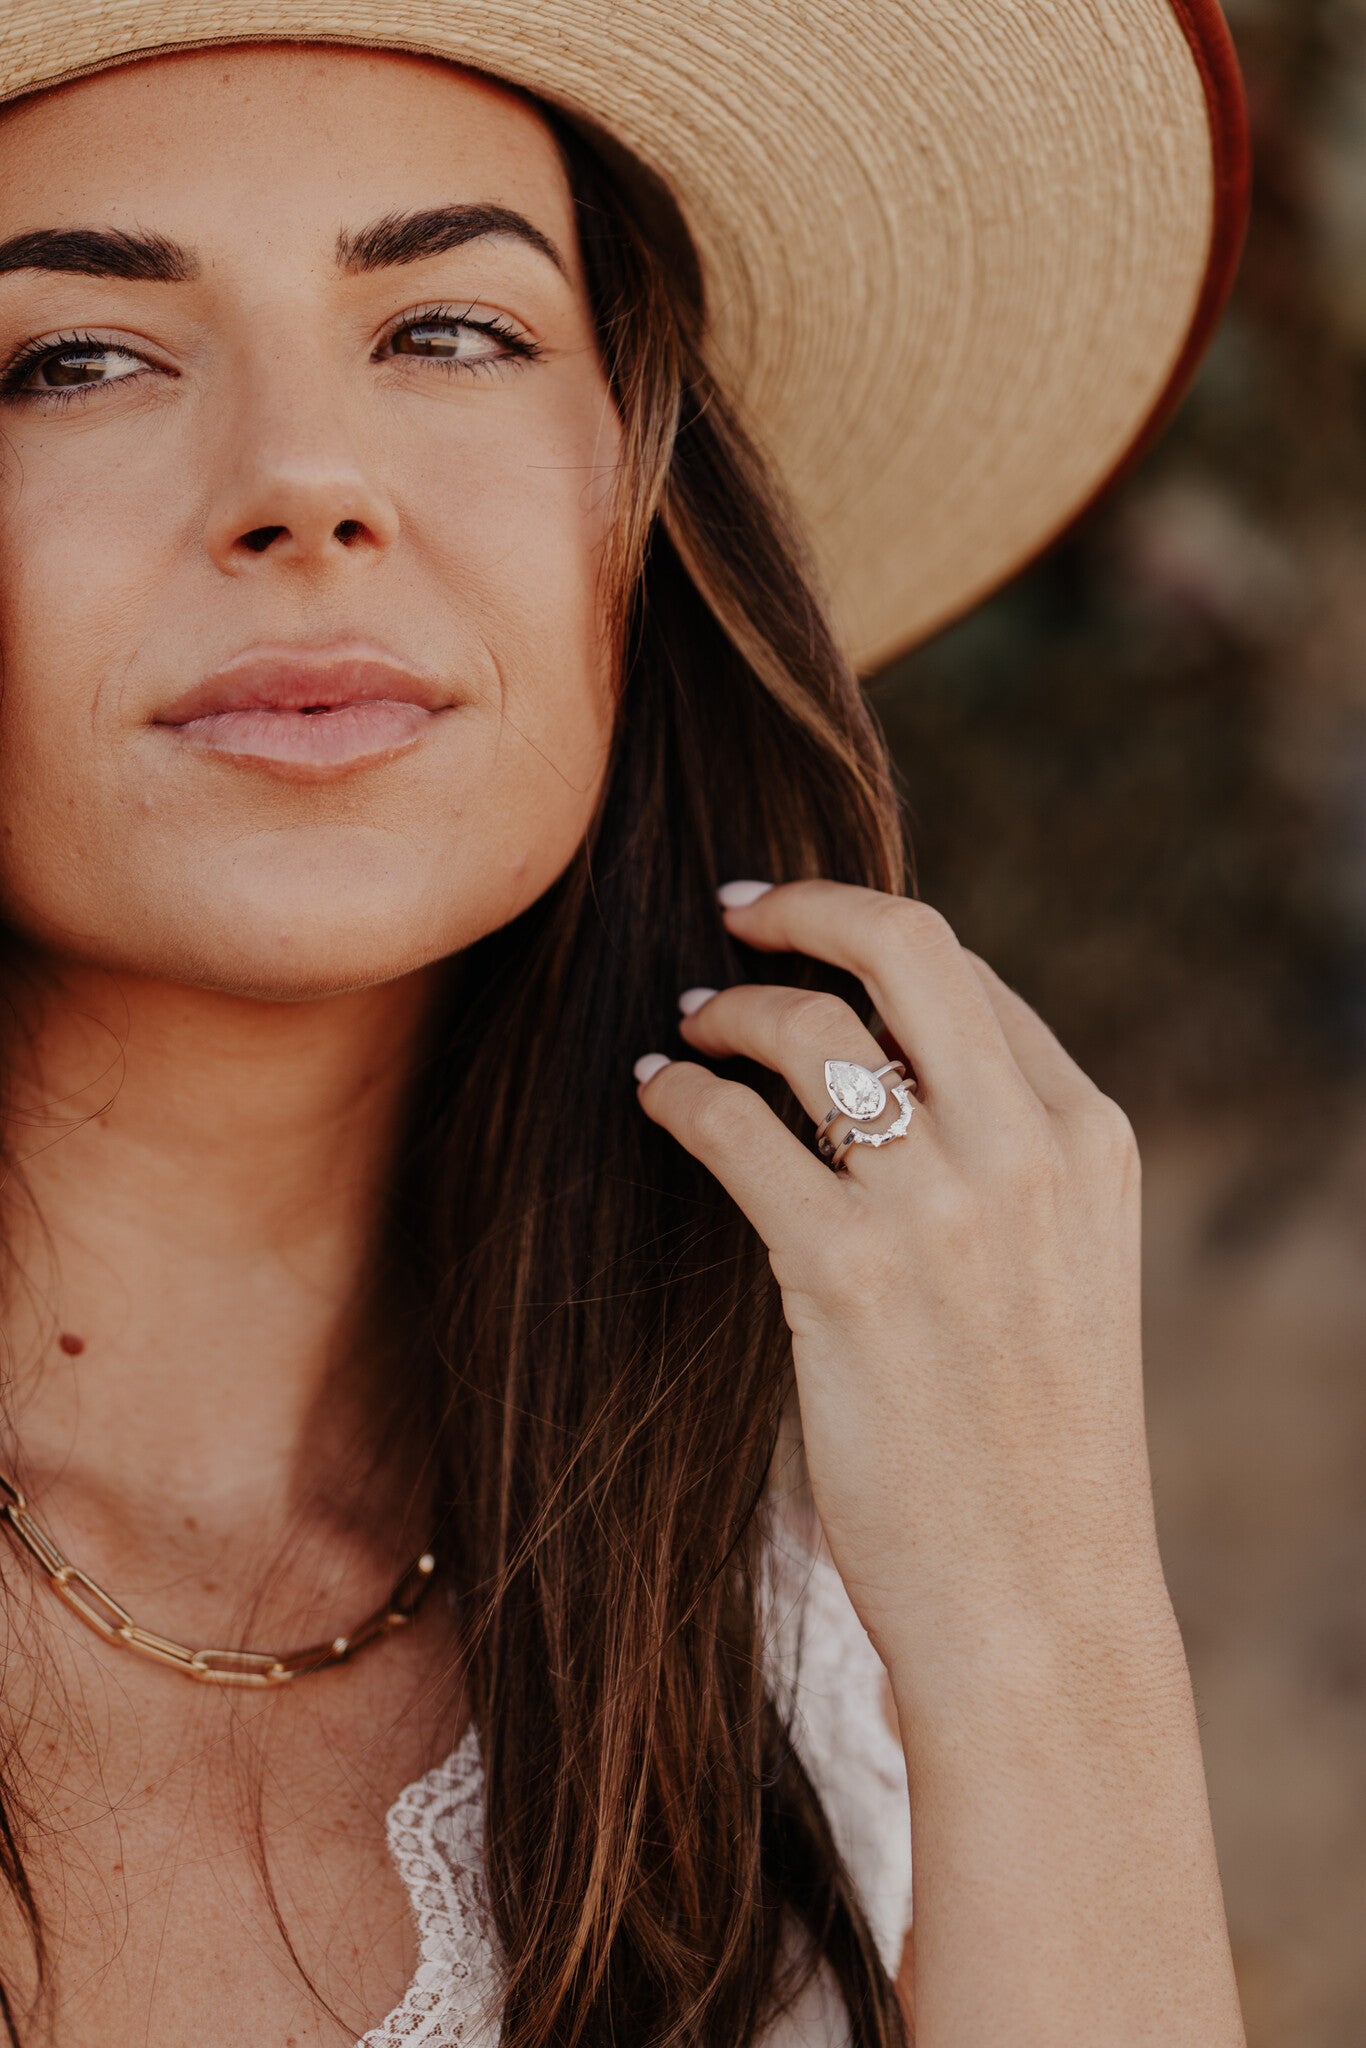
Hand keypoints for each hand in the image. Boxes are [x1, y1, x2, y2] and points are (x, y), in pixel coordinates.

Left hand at [635, 879, 1165, 1711]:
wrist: (1035, 1599)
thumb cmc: (1032, 1446)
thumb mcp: (1063, 1276)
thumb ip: (1002, 1165)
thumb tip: (883, 1071)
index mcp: (1091, 1140)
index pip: (972, 981)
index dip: (877, 942)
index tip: (812, 940)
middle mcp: (1027, 1150)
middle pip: (908, 948)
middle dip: (809, 907)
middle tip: (737, 911)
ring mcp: (941, 1208)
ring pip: (810, 1027)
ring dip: (731, 1009)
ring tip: (688, 1024)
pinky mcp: (845, 1275)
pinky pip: (734, 1126)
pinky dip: (680, 1093)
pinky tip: (656, 1096)